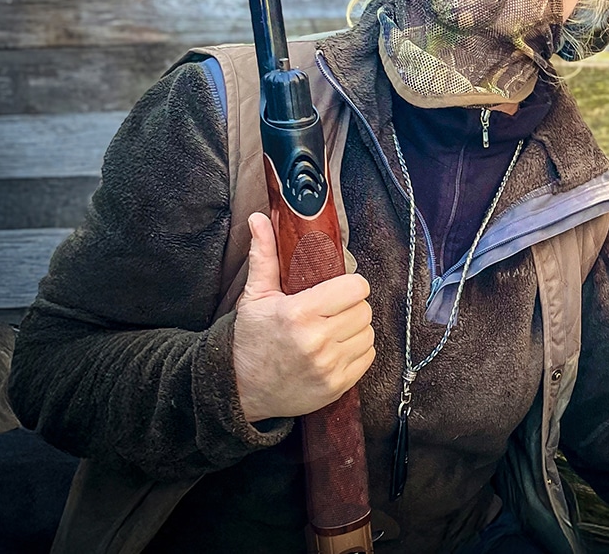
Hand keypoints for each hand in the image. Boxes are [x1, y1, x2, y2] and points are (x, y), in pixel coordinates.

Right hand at [232, 212, 375, 421]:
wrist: (240, 389)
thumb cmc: (249, 340)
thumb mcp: (254, 296)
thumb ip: (263, 256)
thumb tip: (259, 219)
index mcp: (299, 313)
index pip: (355, 288)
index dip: (349, 285)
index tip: (337, 288)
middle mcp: (317, 341)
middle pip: (364, 310)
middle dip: (351, 306)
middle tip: (332, 309)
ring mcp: (329, 366)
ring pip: (368, 333)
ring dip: (355, 329)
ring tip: (333, 329)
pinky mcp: (337, 385)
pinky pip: (367, 358)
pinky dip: (356, 351)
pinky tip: (335, 348)